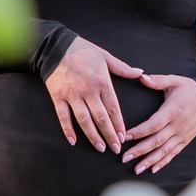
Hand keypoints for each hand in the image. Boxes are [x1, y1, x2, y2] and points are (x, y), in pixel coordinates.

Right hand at [44, 35, 142, 151]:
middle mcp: (88, 91)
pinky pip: (63, 117)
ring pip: (84, 121)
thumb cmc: (82, 50)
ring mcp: (72, 95)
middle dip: (110, 135)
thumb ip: (122, 68)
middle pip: (101, 118)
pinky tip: (73, 141)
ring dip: (93, 136)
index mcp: (102, 82)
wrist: (55, 47)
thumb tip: (140, 72)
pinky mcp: (58, 97)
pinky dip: (68, 130)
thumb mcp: (105, 56)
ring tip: (100, 148)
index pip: (114, 109)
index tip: (124, 137)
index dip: (119, 125)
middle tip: (116, 148)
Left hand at [120, 73, 195, 173]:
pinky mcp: (185, 140)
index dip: (139, 132)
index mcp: (172, 111)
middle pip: (156, 141)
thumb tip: (141, 77)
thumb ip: (157, 80)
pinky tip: (152, 169)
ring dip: (149, 161)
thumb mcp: (174, 81)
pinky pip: (173, 153)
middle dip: (139, 150)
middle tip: (124, 158)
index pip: (153, 124)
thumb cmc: (189, 89)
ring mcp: (182, 135)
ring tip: (136, 169)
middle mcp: (177, 126)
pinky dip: (163, 162)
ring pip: (164, 151)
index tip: (125, 137)